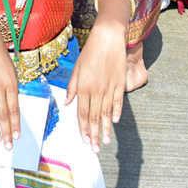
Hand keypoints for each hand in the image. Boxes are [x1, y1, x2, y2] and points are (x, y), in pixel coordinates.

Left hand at [65, 19, 125, 150]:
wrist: (107, 38)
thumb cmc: (89, 52)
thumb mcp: (76, 68)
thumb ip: (72, 87)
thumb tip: (67, 103)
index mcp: (83, 87)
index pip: (82, 113)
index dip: (83, 128)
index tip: (84, 140)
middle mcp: (96, 90)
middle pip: (94, 117)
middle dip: (94, 134)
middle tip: (94, 149)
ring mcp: (109, 87)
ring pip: (106, 112)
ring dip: (106, 128)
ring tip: (105, 142)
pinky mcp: (120, 83)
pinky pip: (118, 101)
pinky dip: (116, 112)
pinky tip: (115, 122)